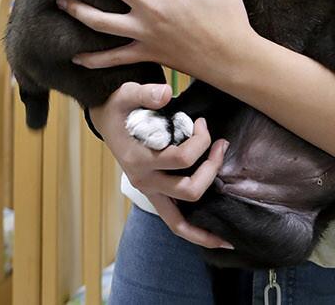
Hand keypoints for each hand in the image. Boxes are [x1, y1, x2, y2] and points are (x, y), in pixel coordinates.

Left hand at [58, 0, 254, 81]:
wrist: (232, 58)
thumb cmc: (230, 17)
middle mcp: (150, 8)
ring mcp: (145, 33)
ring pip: (102, 22)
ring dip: (78, 9)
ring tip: (60, 0)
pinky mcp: (146, 53)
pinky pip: (114, 58)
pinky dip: (94, 60)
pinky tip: (77, 57)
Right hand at [89, 81, 233, 248]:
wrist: (107, 119)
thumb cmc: (121, 107)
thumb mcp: (127, 93)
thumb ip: (145, 93)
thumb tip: (166, 94)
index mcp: (139, 160)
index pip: (181, 158)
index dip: (201, 141)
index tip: (202, 123)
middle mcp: (144, 182)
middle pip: (189, 189)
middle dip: (212, 168)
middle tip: (220, 145)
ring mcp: (149, 193)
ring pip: (182, 220)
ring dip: (208, 207)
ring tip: (227, 185)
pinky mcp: (155, 197)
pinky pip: (176, 225)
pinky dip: (197, 236)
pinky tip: (221, 241)